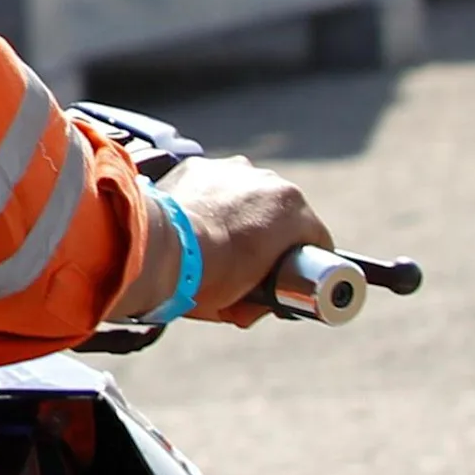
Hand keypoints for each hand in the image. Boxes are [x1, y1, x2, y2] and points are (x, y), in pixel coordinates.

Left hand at [112, 155, 334, 326]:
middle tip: (247, 261)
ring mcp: (232, 168)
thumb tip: (250, 308)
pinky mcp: (198, 165)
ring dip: (239, 213)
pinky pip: (213, 184)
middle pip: (281, 214)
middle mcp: (269, 180)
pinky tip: (193, 221)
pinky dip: (208, 200)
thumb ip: (257, 303)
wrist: (159, 248)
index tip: (288, 274)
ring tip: (216, 239)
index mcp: (293, 209)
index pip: (314, 238)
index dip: (305, 262)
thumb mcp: (242, 302)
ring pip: (246, 195)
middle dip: (269, 236)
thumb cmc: (206, 277)